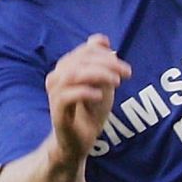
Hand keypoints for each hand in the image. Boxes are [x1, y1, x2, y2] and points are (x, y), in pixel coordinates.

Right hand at [45, 35, 130, 164]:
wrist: (80, 141)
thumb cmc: (90, 111)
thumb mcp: (102, 84)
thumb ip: (102, 63)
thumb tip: (101, 39)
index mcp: (67, 68)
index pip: (85, 51)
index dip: (106, 55)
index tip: (125, 68)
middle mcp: (57, 77)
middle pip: (80, 60)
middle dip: (106, 63)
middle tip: (126, 73)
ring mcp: (55, 93)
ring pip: (73, 74)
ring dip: (98, 74)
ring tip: (116, 82)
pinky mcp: (57, 110)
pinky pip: (67, 95)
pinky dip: (85, 92)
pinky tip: (100, 96)